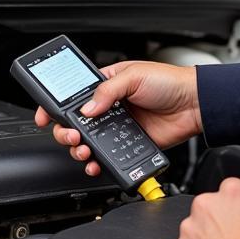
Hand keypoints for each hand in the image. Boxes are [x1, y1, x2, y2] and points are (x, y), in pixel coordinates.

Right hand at [35, 60, 201, 176]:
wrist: (194, 104)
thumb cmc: (169, 81)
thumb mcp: (133, 76)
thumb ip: (106, 92)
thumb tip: (85, 109)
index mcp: (105, 85)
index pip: (72, 95)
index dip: (55, 106)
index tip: (45, 116)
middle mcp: (108, 107)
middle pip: (74, 123)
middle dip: (65, 132)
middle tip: (71, 136)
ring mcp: (118, 127)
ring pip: (88, 142)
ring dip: (79, 149)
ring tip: (83, 150)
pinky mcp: (129, 144)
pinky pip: (108, 156)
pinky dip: (98, 162)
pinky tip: (95, 162)